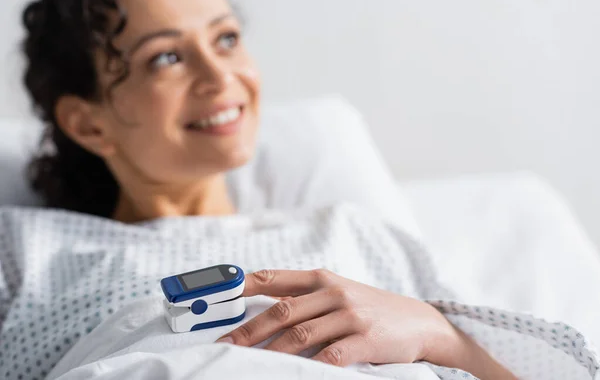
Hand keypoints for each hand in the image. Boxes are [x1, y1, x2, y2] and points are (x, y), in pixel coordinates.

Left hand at [216, 269, 454, 366]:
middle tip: (224, 344)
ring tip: (246, 363)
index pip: (275, 278)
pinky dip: (310, 366)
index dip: (244, 285)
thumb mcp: (338, 292)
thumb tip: (265, 308)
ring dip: (270, 352)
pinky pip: (331, 355)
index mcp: (322, 279)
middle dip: (248, 330)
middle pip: (282, 311)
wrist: (418, 320)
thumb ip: (305, 297)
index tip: (218, 295)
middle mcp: (333, 293)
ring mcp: (350, 315)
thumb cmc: (370, 308)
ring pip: (300, 335)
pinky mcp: (365, 339)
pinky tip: (292, 373)